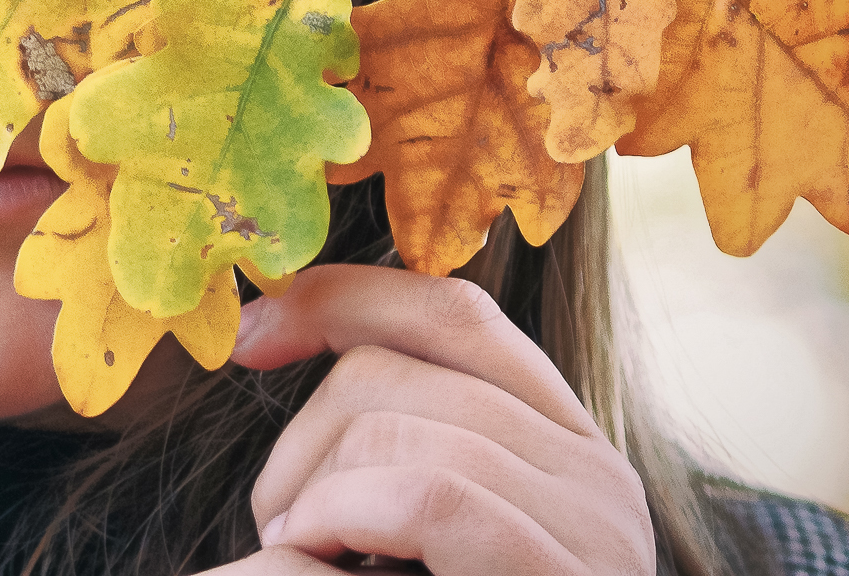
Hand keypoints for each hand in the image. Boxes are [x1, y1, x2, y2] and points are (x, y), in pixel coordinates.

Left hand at [205, 264, 653, 575]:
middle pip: (398, 372)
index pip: (454, 313)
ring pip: (399, 427)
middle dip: (302, 441)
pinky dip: (349, 514)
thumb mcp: (413, 539)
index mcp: (564, 448)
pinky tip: (322, 558)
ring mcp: (591, 532)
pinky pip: (428, 494)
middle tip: (288, 531)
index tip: (253, 335)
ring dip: (312, 492)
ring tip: (309, 558)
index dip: (344, 298)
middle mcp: (595, 476)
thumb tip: (270, 326)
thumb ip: (393, 447)